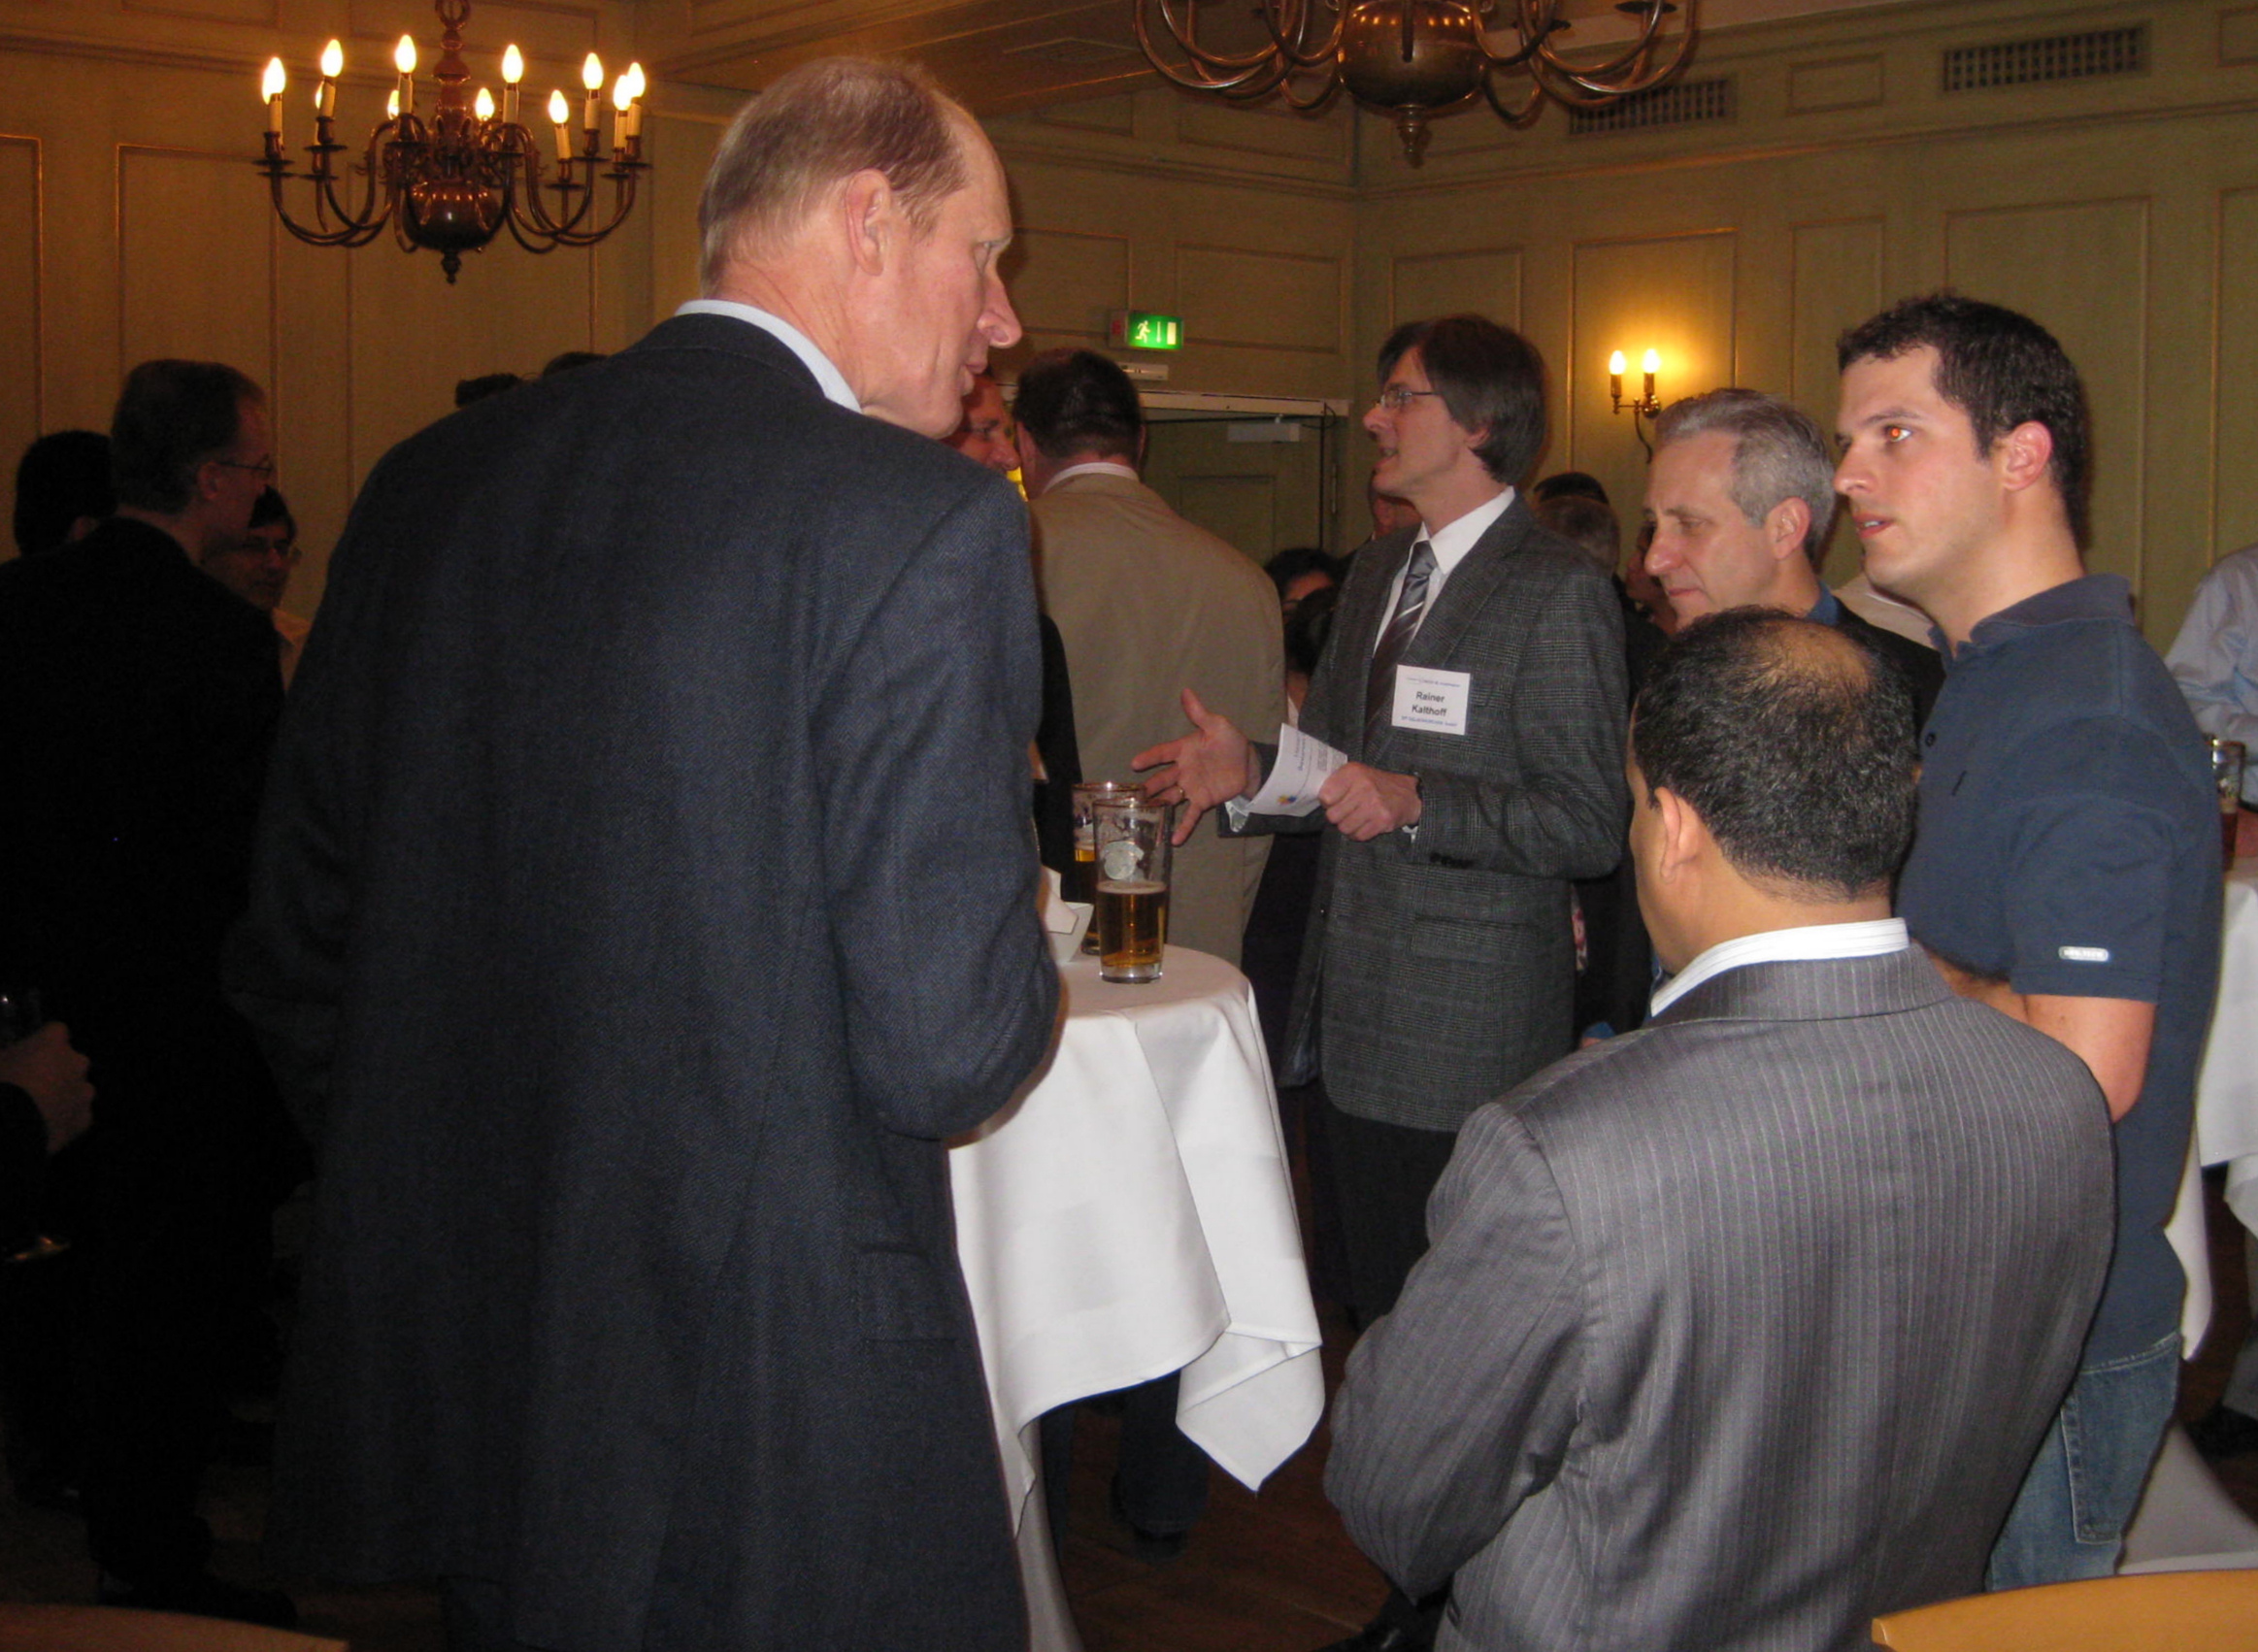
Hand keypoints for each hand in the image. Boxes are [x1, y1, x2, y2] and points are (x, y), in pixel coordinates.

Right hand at [0, 1022, 93, 1153]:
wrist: (9, 1127)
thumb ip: (4, 1055)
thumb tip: (5, 1056)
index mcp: (53, 1041)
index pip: (55, 1031)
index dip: (42, 1043)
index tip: (29, 1053)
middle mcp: (76, 1061)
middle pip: (70, 1061)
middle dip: (56, 1069)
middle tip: (31, 1083)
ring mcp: (84, 1091)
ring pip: (77, 1088)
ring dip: (63, 1094)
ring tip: (38, 1108)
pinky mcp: (84, 1119)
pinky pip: (76, 1115)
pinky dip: (65, 1119)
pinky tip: (46, 1126)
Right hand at [1132, 688, 1261, 843]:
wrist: (1248, 763)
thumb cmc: (1230, 742)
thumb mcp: (1217, 725)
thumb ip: (1199, 713)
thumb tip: (1186, 691)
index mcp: (1183, 750)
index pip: (1163, 753)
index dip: (1150, 757)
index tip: (1134, 763)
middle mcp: (1183, 769)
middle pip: (1162, 778)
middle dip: (1149, 786)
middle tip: (1136, 794)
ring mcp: (1191, 787)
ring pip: (1170, 796)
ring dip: (1159, 804)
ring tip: (1146, 814)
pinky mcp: (1202, 801)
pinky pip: (1190, 815)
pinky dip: (1183, 827)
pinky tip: (1174, 840)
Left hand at [1320, 763, 1422, 840]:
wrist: (1408, 795)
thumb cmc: (1376, 785)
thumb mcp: (1357, 773)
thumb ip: (1337, 782)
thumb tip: (1319, 800)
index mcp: (1353, 772)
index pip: (1325, 796)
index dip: (1328, 802)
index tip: (1335, 801)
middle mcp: (1364, 787)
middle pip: (1332, 816)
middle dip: (1338, 817)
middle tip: (1348, 811)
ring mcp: (1374, 805)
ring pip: (1344, 828)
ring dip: (1348, 826)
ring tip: (1357, 818)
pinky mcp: (1382, 821)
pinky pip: (1358, 836)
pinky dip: (1359, 834)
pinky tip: (1366, 824)